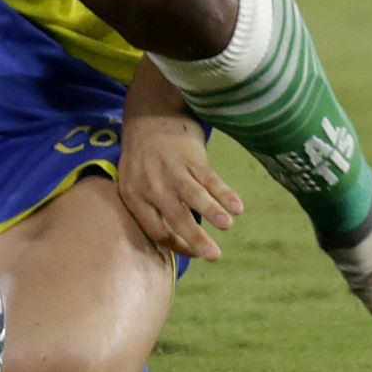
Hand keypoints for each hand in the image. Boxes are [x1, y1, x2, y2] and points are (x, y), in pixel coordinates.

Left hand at [118, 105, 243, 263]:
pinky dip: (224, 192)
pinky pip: (210, 177)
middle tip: (214, 256)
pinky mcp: (190, 156)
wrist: (150, 115)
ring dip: (212, 211)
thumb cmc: (144, 158)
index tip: (195, 254)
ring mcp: (172, 169)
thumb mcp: (134, 182)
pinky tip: (238, 206)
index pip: (155, 231)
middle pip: (174, 217)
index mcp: (135, 196)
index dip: (176, 246)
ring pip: (194, 195)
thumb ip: (149, 210)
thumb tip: (173, 243)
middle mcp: (152, 185)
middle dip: (195, 238)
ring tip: (227, 226)